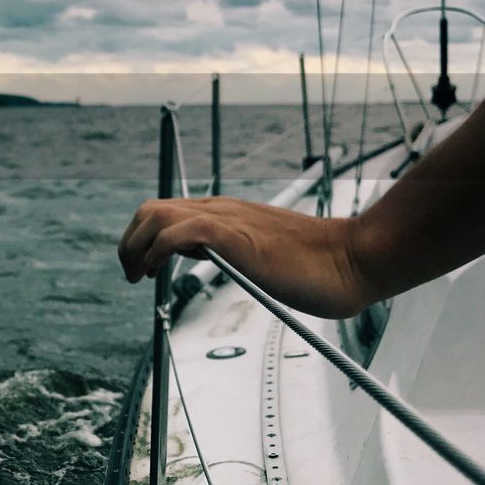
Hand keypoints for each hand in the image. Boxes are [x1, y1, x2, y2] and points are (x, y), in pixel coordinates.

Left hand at [117, 197, 375, 318]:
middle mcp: (221, 210)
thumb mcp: (264, 258)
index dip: (145, 238)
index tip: (143, 268)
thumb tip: (215, 264)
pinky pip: (178, 232)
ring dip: (135, 245)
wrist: (353, 258)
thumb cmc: (319, 266)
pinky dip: (156, 250)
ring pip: (156, 215)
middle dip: (131, 241)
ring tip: (136, 275)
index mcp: (227, 214)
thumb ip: (236, 255)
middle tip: (132, 275)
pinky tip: (157, 271)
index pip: (168, 212)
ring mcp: (227, 220)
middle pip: (152, 209)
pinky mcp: (234, 236)